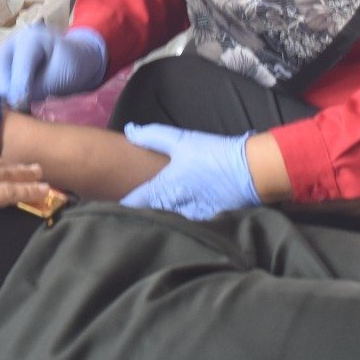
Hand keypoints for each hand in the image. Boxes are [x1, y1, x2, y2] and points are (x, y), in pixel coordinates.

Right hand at [0, 23, 107, 109]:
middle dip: (7, 93)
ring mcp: (1, 55)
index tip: (23, 107)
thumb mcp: (63, 74)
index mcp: (30, 39)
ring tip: (15, 110)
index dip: (20, 89)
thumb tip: (17, 102)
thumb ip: (41, 86)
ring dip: (1, 97)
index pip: (19, 66)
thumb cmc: (71, 65)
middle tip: (19, 110)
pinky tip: (11, 107)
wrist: (72, 60)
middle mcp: (10, 44)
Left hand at [118, 124, 260, 219]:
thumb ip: (153, 136)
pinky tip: (177, 227)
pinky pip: (188, 228)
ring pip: (168, 224)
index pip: (135, 202)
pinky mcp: (207, 223)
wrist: (252, 171)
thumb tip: (129, 131)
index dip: (122, 206)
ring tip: (148, 224)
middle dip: (139, 217)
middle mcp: (175, 206)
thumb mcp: (182, 140)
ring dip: (160, 223)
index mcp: (166, 187)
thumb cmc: (214, 153)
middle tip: (124, 218)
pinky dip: (181, 227)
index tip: (108, 209)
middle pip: (150, 216)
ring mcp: (192, 218)